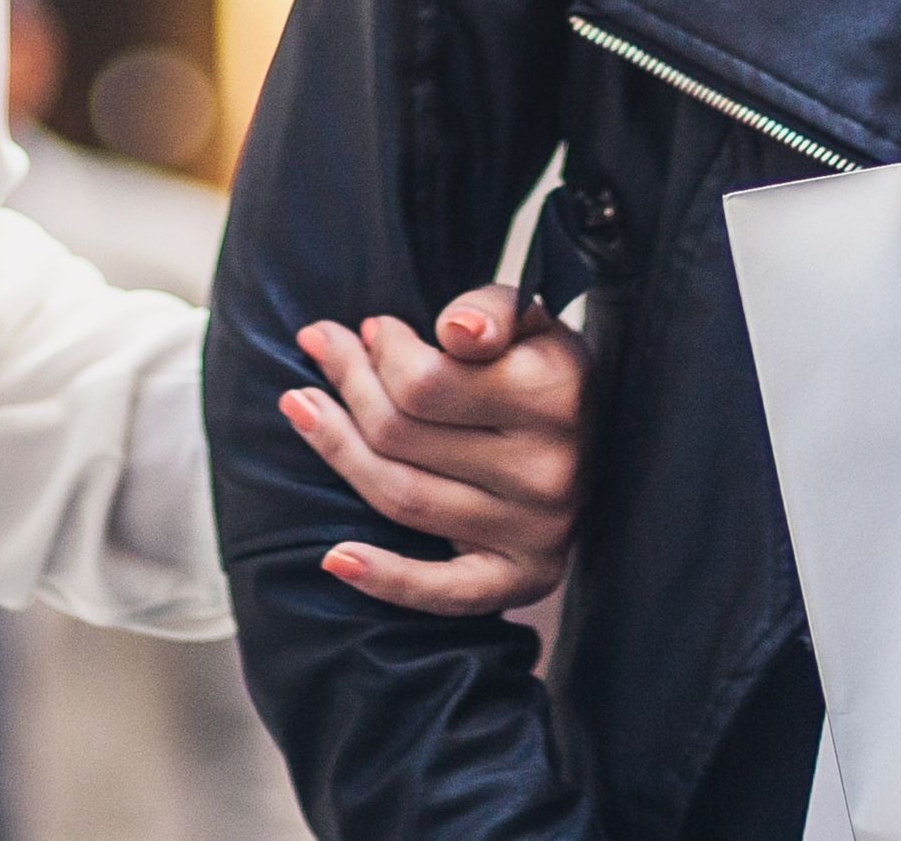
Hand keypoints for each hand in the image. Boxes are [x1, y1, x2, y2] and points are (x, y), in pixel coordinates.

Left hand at [279, 285, 583, 616]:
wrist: (599, 438)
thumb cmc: (540, 368)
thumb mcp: (529, 320)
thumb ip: (493, 307)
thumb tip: (455, 332)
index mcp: (556, 395)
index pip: (424, 381)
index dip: (383, 351)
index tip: (373, 329)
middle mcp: (549, 471)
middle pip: (401, 435)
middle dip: (348, 384)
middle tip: (323, 349)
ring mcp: (536, 532)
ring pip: (402, 497)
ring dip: (337, 450)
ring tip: (301, 406)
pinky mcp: (522, 580)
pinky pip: (445, 592)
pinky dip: (387, 580)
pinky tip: (335, 558)